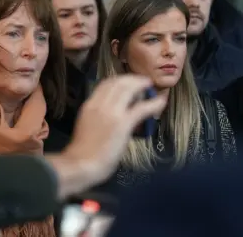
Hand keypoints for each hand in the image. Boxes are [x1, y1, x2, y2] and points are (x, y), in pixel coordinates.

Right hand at [49, 75, 165, 197]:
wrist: (81, 164)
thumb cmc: (83, 152)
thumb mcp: (86, 126)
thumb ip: (98, 117)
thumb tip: (112, 116)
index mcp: (90, 105)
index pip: (106, 84)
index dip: (120, 80)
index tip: (128, 82)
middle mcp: (100, 105)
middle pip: (119, 82)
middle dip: (133, 79)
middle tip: (143, 81)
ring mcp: (112, 112)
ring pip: (130, 89)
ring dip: (142, 85)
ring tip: (151, 87)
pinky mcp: (123, 123)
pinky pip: (142, 108)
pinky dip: (154, 103)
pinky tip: (161, 102)